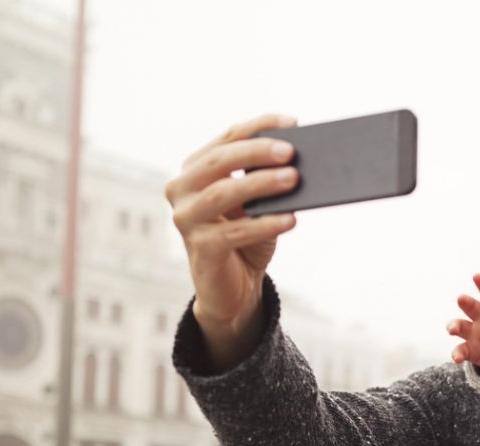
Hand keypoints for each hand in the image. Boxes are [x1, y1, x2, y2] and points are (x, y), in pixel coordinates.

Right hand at [165, 114, 300, 368]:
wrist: (234, 288)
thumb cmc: (247, 237)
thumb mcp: (256, 203)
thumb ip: (265, 179)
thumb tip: (297, 160)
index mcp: (195, 169)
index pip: (227, 138)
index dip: (260, 127)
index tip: (293, 122)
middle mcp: (182, 189)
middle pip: (219, 161)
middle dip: (257, 152)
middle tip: (291, 151)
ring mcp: (186, 219)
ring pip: (223, 194)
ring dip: (261, 184)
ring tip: (294, 179)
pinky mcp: (200, 249)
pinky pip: (235, 232)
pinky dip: (265, 224)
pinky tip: (291, 219)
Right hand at [447, 273, 479, 373]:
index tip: (476, 276)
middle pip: (472, 307)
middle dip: (466, 302)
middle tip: (461, 299)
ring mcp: (474, 333)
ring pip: (460, 325)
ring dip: (454, 326)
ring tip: (452, 330)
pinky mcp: (470, 350)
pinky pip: (461, 350)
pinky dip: (457, 353)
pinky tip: (457, 358)